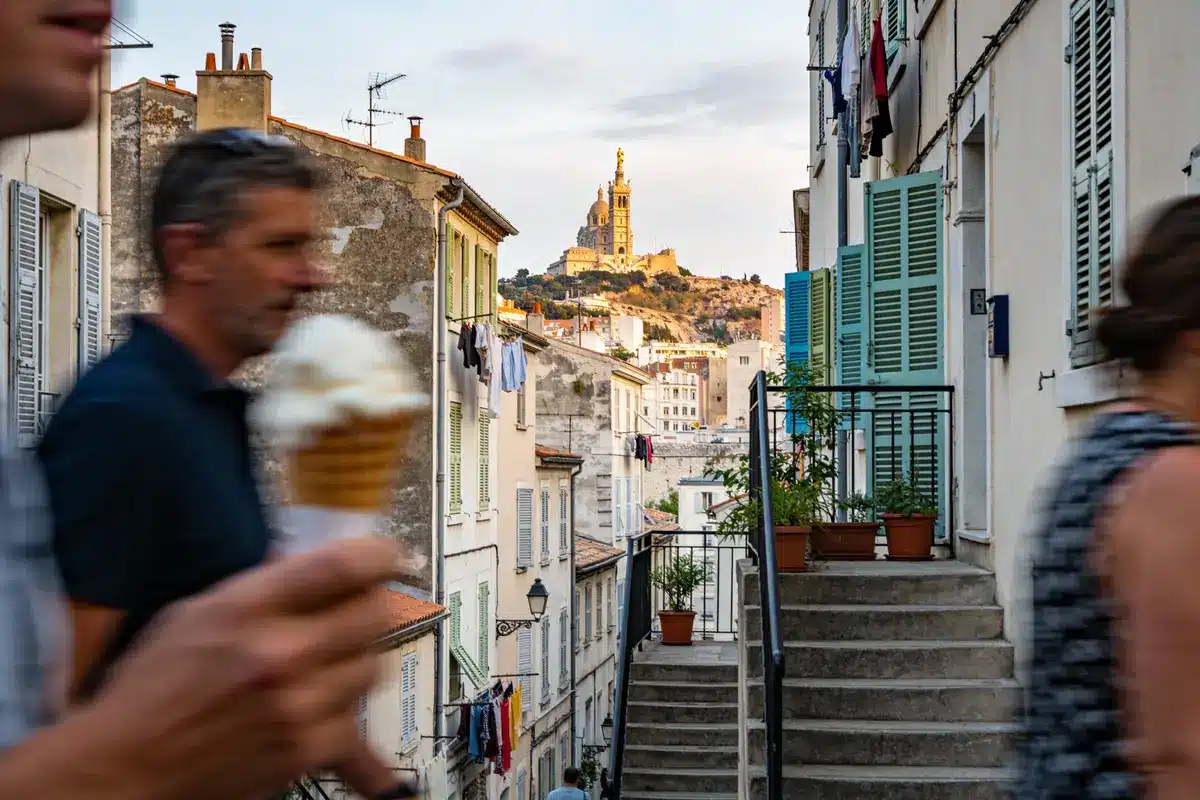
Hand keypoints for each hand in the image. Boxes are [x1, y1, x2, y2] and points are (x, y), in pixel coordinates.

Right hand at [76, 537, 401, 798]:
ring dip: (357, 658)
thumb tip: (309, 562)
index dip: (379, 555)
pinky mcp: (305, 752)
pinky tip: (323, 705)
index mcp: (247, 608)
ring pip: (371, 667)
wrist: (122, 769)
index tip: (389, 556)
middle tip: (355, 610)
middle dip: (369, 607)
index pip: (341, 567)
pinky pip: (357, 721)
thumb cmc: (151, 688)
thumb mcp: (197, 613)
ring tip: (327, 661)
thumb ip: (260, 588)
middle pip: (372, 614)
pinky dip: (344, 712)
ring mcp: (296, 706)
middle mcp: (278, 654)